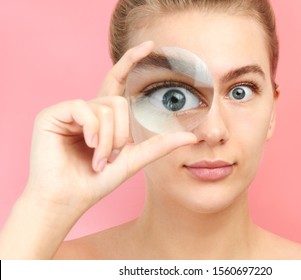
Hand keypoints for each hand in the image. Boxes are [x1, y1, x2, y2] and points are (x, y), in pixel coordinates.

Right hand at [25, 41, 196, 214]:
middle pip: (118, 101)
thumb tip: (192, 137)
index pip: (118, 81)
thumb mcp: (133, 160)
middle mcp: (88, 109)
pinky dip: (92, 130)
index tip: (150, 44)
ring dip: (107, 140)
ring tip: (99, 160)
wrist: (69, 199)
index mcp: (104, 117)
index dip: (131, 61)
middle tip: (112, 157)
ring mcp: (70, 110)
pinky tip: (86, 145)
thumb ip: (160, 145)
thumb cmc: (97, 181)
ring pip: (104, 107)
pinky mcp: (53, 113)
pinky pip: (83, 108)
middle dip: (121, 134)